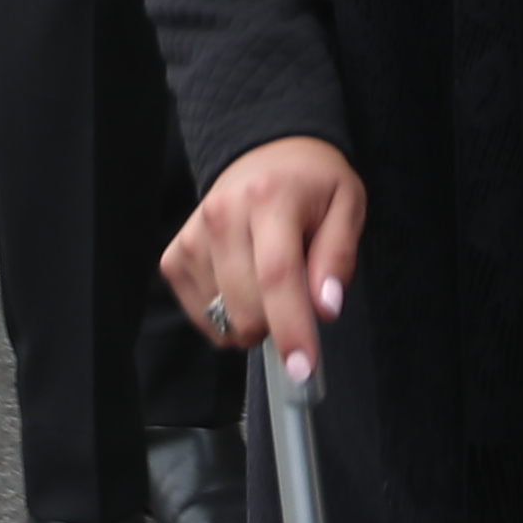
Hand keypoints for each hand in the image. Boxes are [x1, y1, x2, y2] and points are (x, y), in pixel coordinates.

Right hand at [163, 135, 363, 381]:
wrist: (265, 153)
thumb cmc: (311, 185)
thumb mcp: (347, 207)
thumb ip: (338, 257)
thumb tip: (326, 308)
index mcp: (269, 197)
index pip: (277, 275)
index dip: (291, 328)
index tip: (302, 368)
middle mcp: (222, 214)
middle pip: (247, 308)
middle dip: (279, 323)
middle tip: (298, 292)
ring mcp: (193, 237)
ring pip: (224, 320)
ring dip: (254, 319)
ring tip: (268, 279)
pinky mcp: (175, 257)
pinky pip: (202, 318)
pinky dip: (228, 317)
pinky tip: (243, 285)